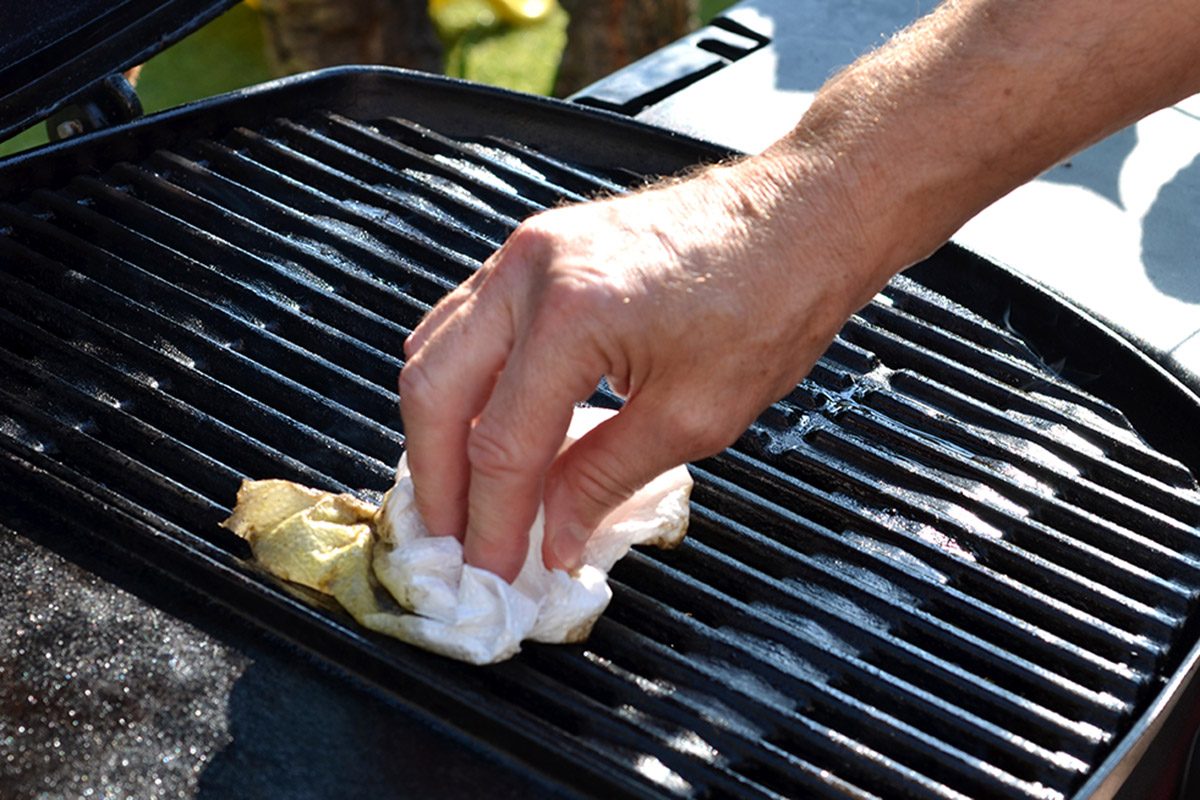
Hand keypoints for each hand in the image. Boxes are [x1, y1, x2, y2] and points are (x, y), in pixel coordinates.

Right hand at [398, 153, 885, 580]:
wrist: (801, 219)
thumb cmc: (769, 301)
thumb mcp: (695, 415)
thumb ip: (604, 480)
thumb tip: (551, 537)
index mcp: (573, 314)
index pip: (502, 444)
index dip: (491, 521)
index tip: (491, 571)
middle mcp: (531, 272)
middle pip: (436, 391)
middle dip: (437, 479)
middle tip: (451, 542)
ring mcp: (526, 251)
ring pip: (436, 351)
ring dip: (439, 431)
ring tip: (458, 495)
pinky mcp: (535, 249)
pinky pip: (464, 322)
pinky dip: (461, 383)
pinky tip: (476, 425)